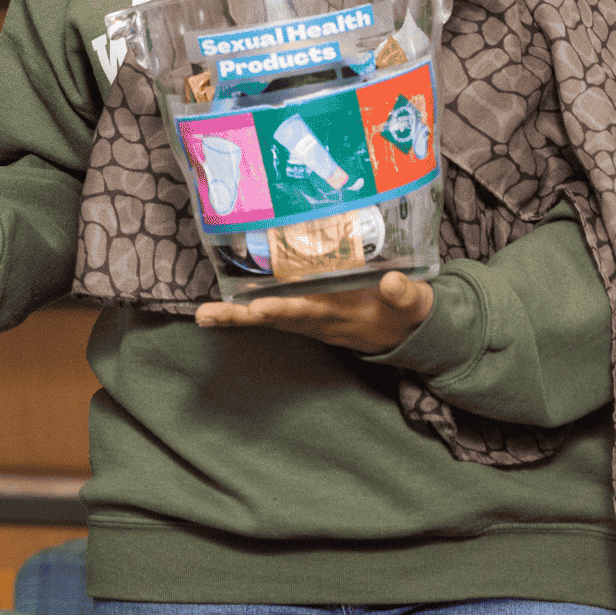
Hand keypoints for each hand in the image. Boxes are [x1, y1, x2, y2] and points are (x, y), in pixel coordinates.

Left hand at [193, 270, 433, 352]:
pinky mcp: (304, 311)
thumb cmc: (406, 312)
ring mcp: (308, 317)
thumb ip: (405, 294)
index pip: (307, 310)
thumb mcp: (414, 304)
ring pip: (265, 317)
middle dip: (240, 317)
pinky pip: (270, 311)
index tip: (259, 308)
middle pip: (273, 318)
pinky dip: (243, 310)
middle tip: (207, 315)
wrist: (404, 332)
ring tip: (201, 315)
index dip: (283, 310)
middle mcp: (316, 318)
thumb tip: (393, 282)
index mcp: (341, 313)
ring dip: (233, 316)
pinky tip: (217, 308)